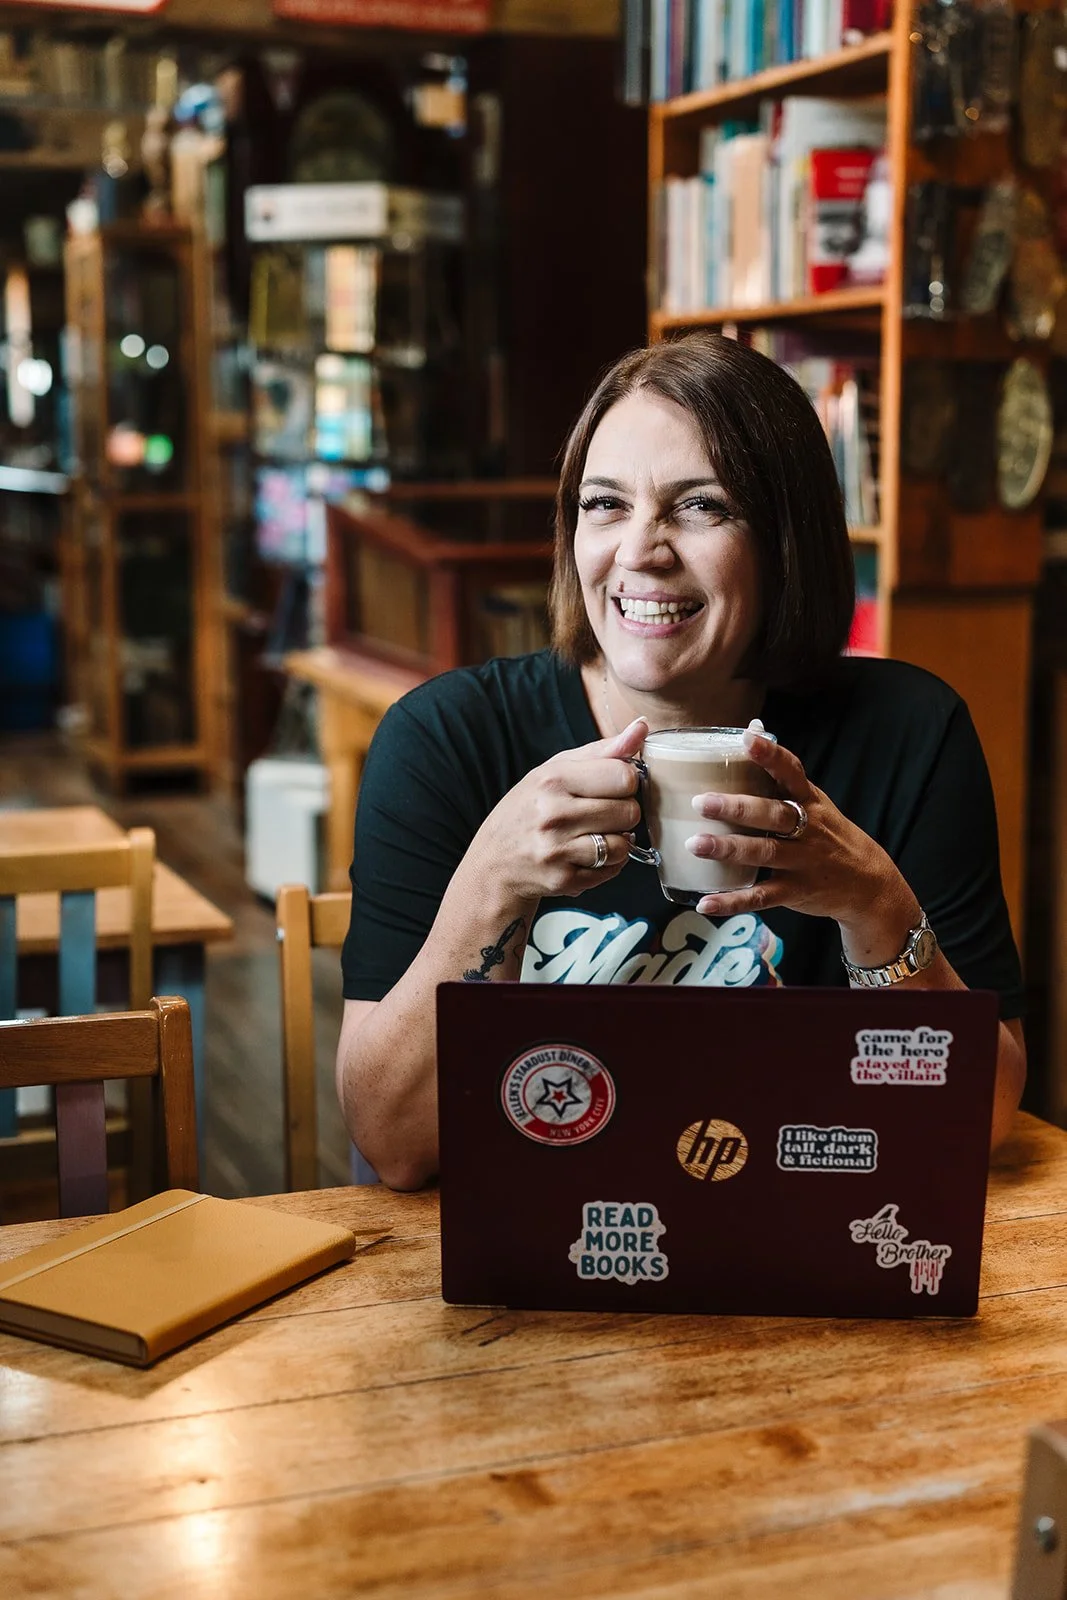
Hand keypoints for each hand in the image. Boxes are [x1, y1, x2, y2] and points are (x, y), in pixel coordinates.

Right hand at [472, 718, 646, 902]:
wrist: (494, 861)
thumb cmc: (530, 809)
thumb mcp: (556, 770)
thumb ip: (602, 750)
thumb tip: (642, 726)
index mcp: (553, 780)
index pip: (624, 776)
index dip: (626, 781)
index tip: (613, 785)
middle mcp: (554, 814)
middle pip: (629, 811)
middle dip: (623, 811)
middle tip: (602, 812)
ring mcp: (558, 850)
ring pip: (624, 844)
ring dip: (618, 840)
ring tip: (598, 834)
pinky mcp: (564, 879)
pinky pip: (613, 869)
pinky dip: (609, 863)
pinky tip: (590, 854)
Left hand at [687, 731, 915, 945]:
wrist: (868, 883)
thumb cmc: (828, 833)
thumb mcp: (814, 801)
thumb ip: (781, 773)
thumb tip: (751, 728)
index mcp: (810, 801)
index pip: (792, 772)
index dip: (770, 755)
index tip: (747, 738)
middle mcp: (808, 829)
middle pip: (773, 815)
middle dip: (737, 808)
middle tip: (701, 802)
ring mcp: (803, 861)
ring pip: (764, 853)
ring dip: (729, 849)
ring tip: (695, 844)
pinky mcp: (796, 891)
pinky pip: (762, 897)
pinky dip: (733, 901)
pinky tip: (706, 902)